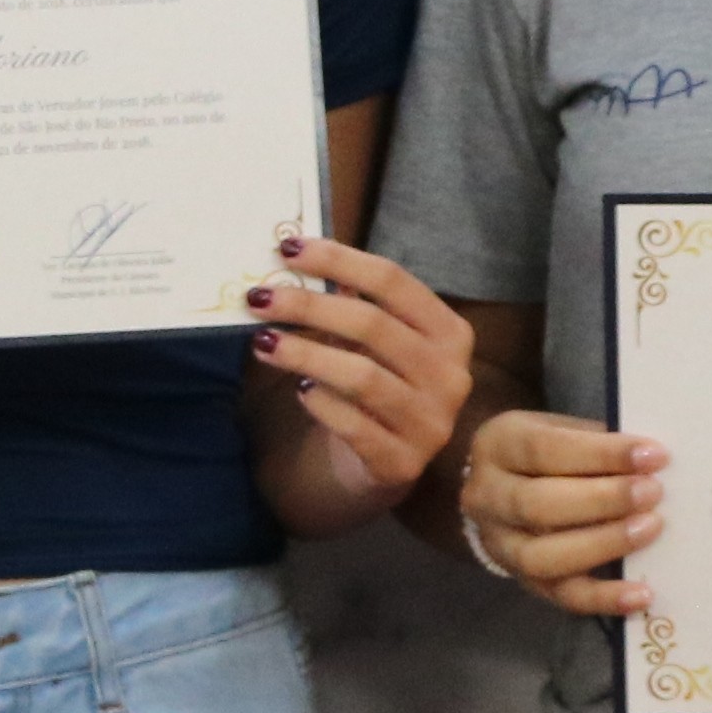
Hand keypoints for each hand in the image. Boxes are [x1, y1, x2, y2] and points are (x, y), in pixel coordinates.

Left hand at [248, 234, 474, 528]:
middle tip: (259, 298)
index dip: (338, 259)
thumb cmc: (378, 384)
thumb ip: (349, 300)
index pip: (393, 281)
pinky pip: (355, 426)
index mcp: (449, 332)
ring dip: (305, 354)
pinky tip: (300, 391)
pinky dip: (322, 404)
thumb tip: (296, 256)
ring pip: (362, 376)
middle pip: (373, 325)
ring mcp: (432, 424)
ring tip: (263, 342)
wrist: (389, 461)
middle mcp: (451, 376)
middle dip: (309, 306)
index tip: (287, 249)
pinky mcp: (403, 463)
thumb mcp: (374, 341)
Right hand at [456, 409, 665, 613]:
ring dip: (603, 544)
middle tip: (652, 493)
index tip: (653, 455)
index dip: (601, 454)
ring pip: (544, 557)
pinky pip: (562, 596)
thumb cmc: (545, 454)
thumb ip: (597, 442)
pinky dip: (604, 598)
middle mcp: (487, 497)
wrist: (504, 490)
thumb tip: (651, 461)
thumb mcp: (560, 430)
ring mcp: (501, 546)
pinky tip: (642, 594)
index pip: (545, 449)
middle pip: (538, 505)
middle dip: (603, 499)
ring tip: (650, 529)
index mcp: (497, 445)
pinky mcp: (524, 582)